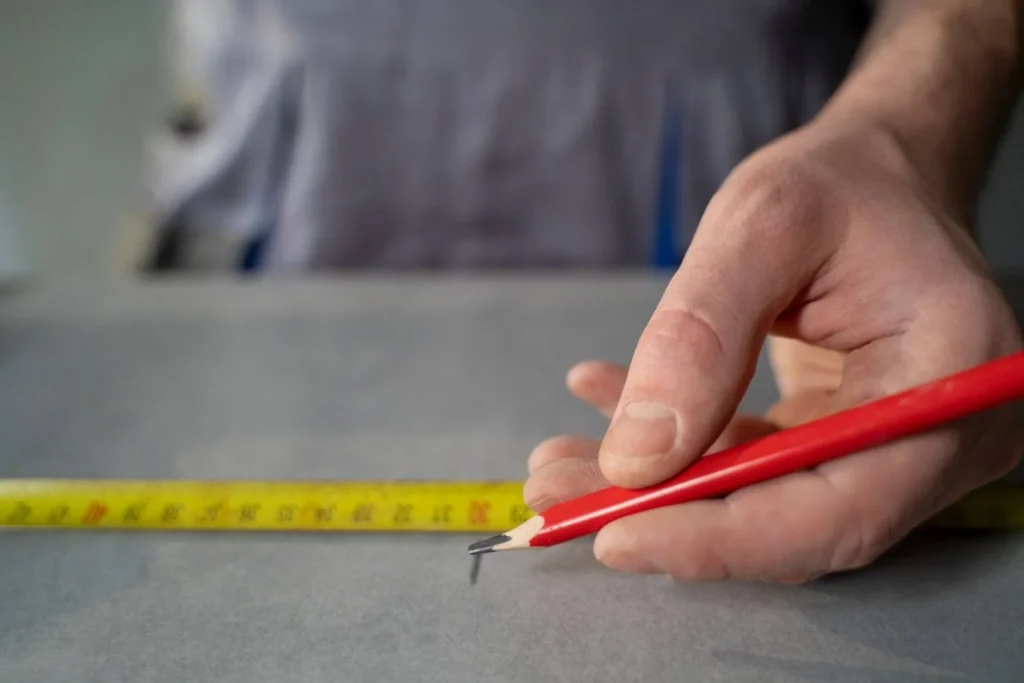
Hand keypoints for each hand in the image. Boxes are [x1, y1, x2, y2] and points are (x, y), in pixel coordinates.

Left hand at [523, 119, 1023, 582]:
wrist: (877, 180)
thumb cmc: (838, 186)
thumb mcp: (759, 226)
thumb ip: (698, 339)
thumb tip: (635, 460)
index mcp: (952, 377)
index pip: (839, 510)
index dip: (722, 539)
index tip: (614, 534)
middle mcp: (941, 434)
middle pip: (795, 525)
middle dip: (667, 519)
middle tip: (558, 496)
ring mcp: (896, 447)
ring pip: (762, 506)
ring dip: (654, 491)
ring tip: (559, 464)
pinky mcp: (848, 445)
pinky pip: (754, 471)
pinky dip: (677, 451)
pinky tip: (605, 409)